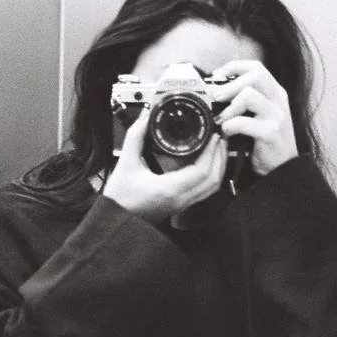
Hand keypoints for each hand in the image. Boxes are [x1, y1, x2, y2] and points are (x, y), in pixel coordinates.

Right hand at [102, 110, 226, 222]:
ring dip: (217, 167)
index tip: (212, 135)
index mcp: (169, 189)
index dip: (211, 152)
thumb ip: (136, 137)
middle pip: (213, 180)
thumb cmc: (119, 197)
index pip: (201, 171)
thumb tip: (146, 117)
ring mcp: (182, 204)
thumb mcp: (126, 162)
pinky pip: (204, 191)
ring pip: (211, 187)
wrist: (116, 219)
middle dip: (220, 157)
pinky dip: (209, 175)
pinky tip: (204, 162)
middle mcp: (180, 199)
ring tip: (216, 147)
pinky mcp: (181, 205)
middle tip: (219, 137)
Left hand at [210, 60, 298, 175]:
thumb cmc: (265, 141)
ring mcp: (276, 116)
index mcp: (275, 93)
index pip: (256, 67)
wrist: (283, 168)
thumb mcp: (259, 116)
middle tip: (216, 97)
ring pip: (249, 95)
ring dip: (229, 107)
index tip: (217, 75)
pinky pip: (244, 122)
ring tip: (222, 120)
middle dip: (230, 84)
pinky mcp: (270, 133)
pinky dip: (230, 126)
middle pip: (255, 75)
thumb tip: (215, 91)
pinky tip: (226, 134)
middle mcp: (278, 101)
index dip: (234, 67)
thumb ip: (244, 102)